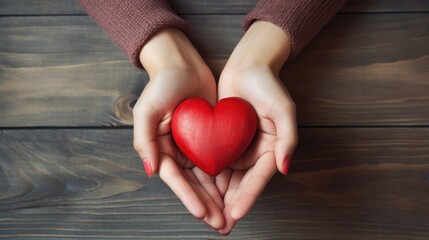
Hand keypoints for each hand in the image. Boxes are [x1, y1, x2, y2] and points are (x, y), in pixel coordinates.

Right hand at [133, 28, 223, 228]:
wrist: (183, 64)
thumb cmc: (162, 84)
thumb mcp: (147, 109)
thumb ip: (145, 140)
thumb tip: (151, 172)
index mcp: (160, 149)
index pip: (176, 179)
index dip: (189, 198)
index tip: (202, 214)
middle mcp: (176, 152)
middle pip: (192, 185)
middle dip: (206, 206)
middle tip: (220, 225)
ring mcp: (193, 147)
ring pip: (206, 179)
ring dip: (216, 200)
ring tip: (228, 219)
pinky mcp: (208, 139)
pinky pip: (217, 163)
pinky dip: (224, 180)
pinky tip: (234, 194)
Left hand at [216, 21, 297, 233]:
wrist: (247, 66)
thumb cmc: (268, 85)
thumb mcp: (284, 109)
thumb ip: (288, 138)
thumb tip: (285, 167)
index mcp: (271, 149)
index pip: (259, 179)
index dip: (248, 197)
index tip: (236, 214)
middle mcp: (255, 152)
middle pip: (242, 185)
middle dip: (231, 205)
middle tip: (220, 226)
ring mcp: (238, 147)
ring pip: (227, 178)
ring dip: (218, 198)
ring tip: (208, 216)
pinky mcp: (223, 140)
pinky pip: (215, 162)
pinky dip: (209, 178)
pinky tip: (199, 192)